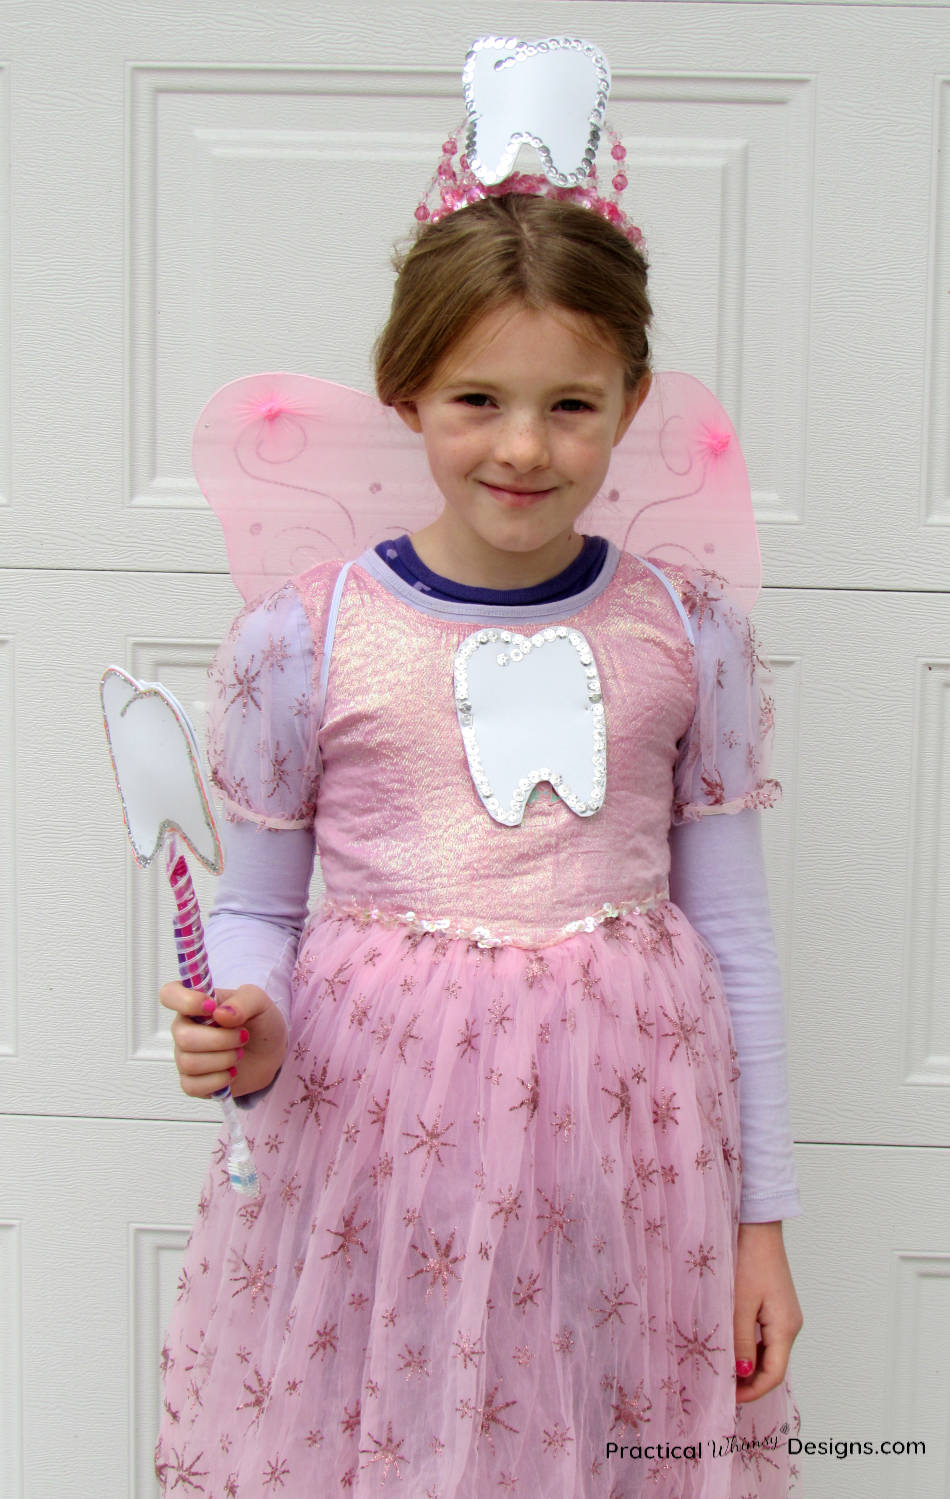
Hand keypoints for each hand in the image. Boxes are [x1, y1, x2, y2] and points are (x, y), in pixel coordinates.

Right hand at [159, 981, 287, 1098]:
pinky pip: (192, 1086)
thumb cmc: (260, 1023)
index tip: (210, 1007)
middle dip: (222, 1040)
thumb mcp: (260, 1002)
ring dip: (224, 1059)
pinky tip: (231, 1073)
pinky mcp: (192, 1081)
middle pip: (183, 1037)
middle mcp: (185, 1028)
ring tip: (239, 1053)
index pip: (169, 994)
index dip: (185, 1001)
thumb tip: (220, 1013)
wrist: (271, 1054)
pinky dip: (218, 1080)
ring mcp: (186, 1055)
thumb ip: (243, 1000)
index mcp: (196, 1003)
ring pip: (189, 1063)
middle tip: (243, 1036)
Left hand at [733, 1220, 802, 1402]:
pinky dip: (751, 1347)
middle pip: (773, 1365)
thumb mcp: (740, 1304)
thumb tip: (744, 1375)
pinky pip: (766, 1336)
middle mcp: (791, 1324)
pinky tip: (732, 1346)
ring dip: (749, 1365)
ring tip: (723, 1369)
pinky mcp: (777, 1305)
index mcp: (786, 1327)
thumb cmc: (749, 1260)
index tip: (728, 1398)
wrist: (758, 1226)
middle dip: (750, 1381)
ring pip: (769, 1352)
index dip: (752, 1391)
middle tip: (722, 1387)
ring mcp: (785, 1315)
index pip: (774, 1374)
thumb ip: (742, 1342)